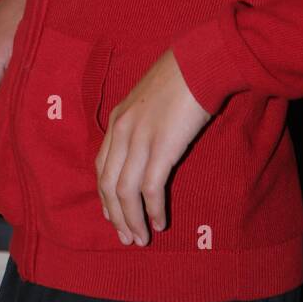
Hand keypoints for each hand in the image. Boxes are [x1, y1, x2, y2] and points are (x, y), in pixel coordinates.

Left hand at [95, 49, 211, 246]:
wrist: (201, 62)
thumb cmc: (183, 76)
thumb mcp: (151, 98)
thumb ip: (143, 121)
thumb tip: (150, 143)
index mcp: (118, 119)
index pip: (102, 166)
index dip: (106, 196)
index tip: (114, 216)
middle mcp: (122, 131)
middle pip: (108, 184)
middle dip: (116, 216)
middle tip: (126, 238)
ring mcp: (139, 139)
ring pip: (125, 192)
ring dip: (132, 220)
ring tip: (141, 238)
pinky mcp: (161, 148)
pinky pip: (149, 189)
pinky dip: (153, 210)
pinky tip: (160, 223)